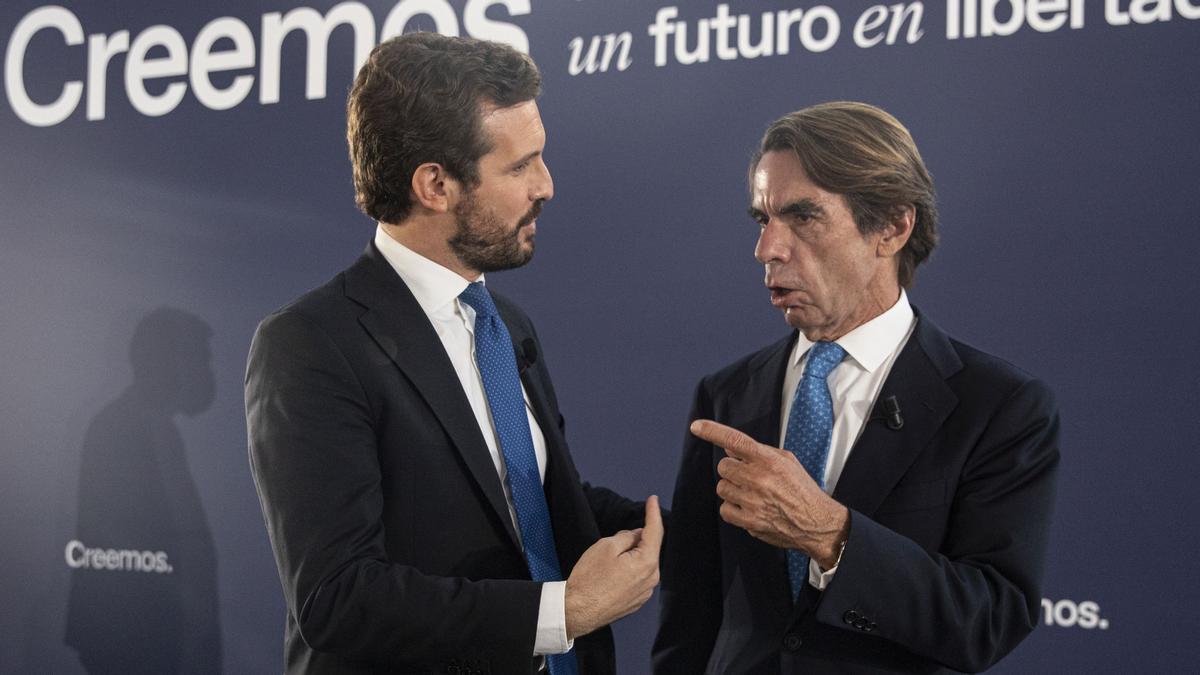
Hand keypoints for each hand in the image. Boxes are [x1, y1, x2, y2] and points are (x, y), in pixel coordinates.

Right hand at [564, 495, 661, 638]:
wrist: (577, 611)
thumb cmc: (589, 577)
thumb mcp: (606, 546)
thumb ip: (626, 537)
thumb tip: (637, 535)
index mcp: (647, 562)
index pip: (655, 531)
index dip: (653, 513)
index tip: (653, 499)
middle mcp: (651, 579)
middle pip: (649, 549)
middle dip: (636, 540)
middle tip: (613, 541)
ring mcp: (645, 593)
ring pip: (642, 564)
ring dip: (632, 556)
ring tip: (607, 563)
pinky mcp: (636, 602)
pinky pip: (637, 578)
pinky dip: (629, 571)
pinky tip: (610, 575)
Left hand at [690, 419, 848, 566]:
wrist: (817, 523)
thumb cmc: (802, 489)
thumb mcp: (787, 461)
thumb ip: (759, 452)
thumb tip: (729, 449)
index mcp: (768, 460)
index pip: (734, 440)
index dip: (712, 431)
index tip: (696, 426)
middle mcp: (758, 478)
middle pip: (723, 467)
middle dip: (733, 471)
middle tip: (749, 477)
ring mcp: (752, 500)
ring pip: (722, 488)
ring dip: (732, 489)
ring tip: (752, 494)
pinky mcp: (749, 521)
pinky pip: (725, 509)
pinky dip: (733, 509)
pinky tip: (748, 508)